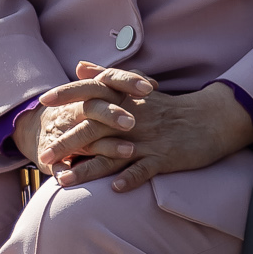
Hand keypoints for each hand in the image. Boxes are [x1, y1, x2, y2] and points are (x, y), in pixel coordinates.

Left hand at [43, 63, 252, 191]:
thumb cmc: (170, 108)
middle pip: (96, 128)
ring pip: (113, 154)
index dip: (69, 95)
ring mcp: (149, 138)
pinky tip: (114, 188)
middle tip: (42, 156)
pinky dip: (131, 177)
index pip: (94, 92)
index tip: (43, 101)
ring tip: (64, 180)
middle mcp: (135, 118)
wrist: (210, 120)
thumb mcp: (138, 89)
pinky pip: (145, 169)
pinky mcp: (165, 156)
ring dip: (88, 169)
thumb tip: (81, 65)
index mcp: (128, 100)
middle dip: (67, 142)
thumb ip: (108, 77)